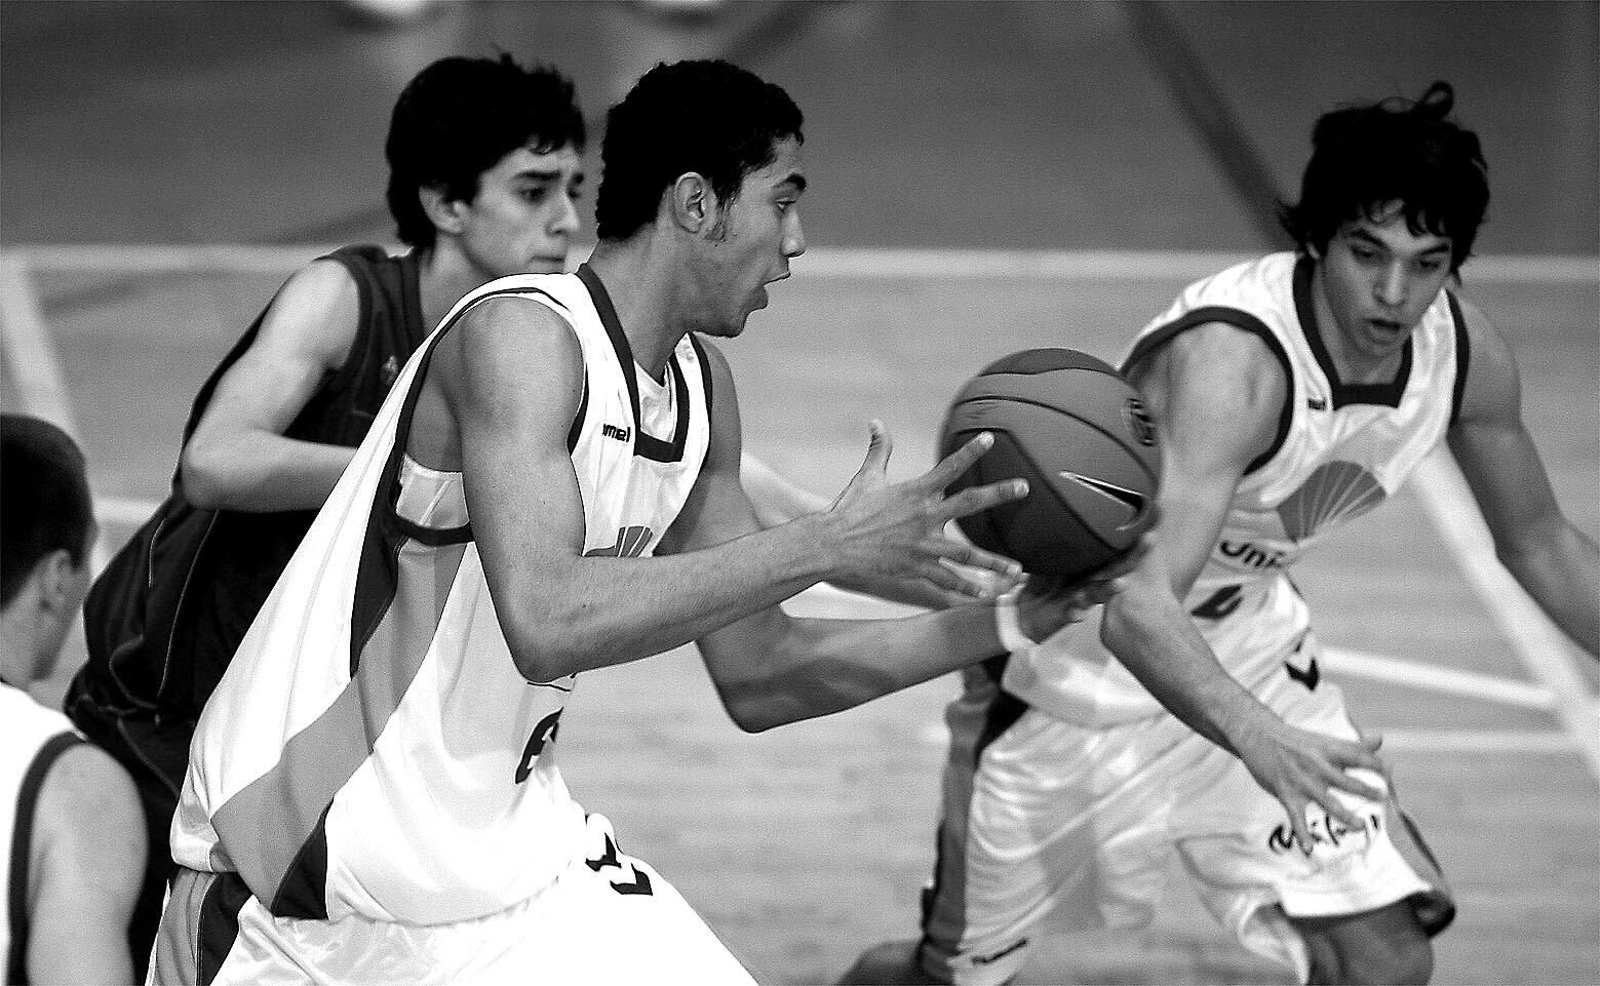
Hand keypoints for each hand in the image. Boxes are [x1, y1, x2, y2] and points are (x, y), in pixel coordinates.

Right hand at [822, 422, 1026, 594]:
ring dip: (993, 562)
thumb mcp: (867, 476)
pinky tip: (985, 596)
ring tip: (1017, 570)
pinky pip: (946, 580)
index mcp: (916, 491)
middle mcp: (925, 516)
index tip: (991, 439)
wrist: (833, 543)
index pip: (949, 467)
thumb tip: (875, 422)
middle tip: (1024, 486)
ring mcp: (923, 544)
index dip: (971, 452)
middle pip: (970, 502)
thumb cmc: (850, 508)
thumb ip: (879, 449)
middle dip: (999, 494)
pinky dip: (966, 589)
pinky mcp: (916, 566)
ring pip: (967, 554)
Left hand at [1012, 535, 1151, 639]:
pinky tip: (1077, 613)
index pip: (1115, 550)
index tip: (1148, 522)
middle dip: (1133, 556)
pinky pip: (1073, 613)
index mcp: (1091, 565)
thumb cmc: (1044, 580)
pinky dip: (1076, 612)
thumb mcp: (1052, 552)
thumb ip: (1060, 535)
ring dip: (1110, 588)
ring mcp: (1082, 598)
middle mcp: (1091, 581)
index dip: (1132, 539)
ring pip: (1099, 593)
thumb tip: (1063, 501)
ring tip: (1121, 583)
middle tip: (1150, 541)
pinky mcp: (1067, 614)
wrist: (1028, 611)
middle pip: (1117, 569)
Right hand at [1232, 718, 1390, 851]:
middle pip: (1345, 781)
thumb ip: (1354, 745)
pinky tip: (1310, 848)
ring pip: (1327, 802)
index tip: (1389, 771)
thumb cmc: (1295, 740)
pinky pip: (1296, 817)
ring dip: (1345, 816)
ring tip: (1360, 826)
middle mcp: (1316, 765)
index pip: (1355, 756)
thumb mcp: (1324, 739)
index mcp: (1327, 750)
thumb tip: (1380, 740)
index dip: (1374, 764)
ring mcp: (1301, 781)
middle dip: (1365, 790)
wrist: (1257, 735)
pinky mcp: (1286, 794)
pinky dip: (1302, 833)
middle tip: (1383, 797)